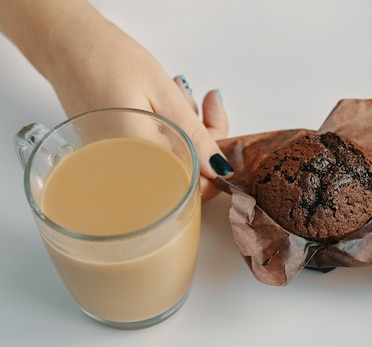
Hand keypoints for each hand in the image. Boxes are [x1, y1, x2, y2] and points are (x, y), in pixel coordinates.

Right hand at [0, 0, 230, 201]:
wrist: (64, 46)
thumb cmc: (109, 62)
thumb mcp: (164, 95)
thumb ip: (195, 136)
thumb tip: (220, 170)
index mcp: (141, 160)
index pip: (193, 188)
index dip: (214, 164)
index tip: (219, 132)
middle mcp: (125, 172)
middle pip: (183, 175)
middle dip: (204, 139)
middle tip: (206, 102)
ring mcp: (116, 167)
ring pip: (169, 163)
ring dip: (186, 132)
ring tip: (181, 93)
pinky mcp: (111, 157)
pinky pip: (151, 155)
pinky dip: (165, 132)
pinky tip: (164, 105)